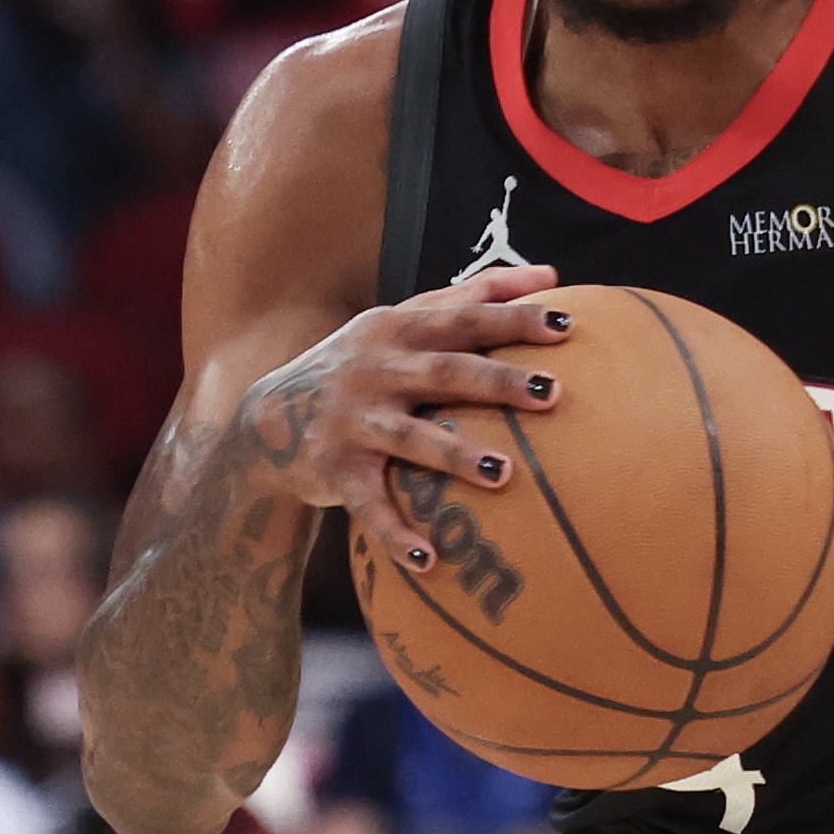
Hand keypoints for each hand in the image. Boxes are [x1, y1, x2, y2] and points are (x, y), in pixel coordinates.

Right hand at [238, 264, 570, 572]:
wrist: (268, 418)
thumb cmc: (365, 362)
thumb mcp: (406, 318)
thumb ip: (474, 294)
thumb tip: (551, 273)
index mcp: (401, 329)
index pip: (464, 317)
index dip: (513, 318)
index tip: (565, 325)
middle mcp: (376, 370)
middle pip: (445, 372)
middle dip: (498, 380)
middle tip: (553, 393)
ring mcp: (353, 421)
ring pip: (410, 439)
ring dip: (455, 456)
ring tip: (505, 473)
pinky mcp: (335, 470)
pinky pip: (368, 505)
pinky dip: (395, 532)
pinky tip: (429, 560)